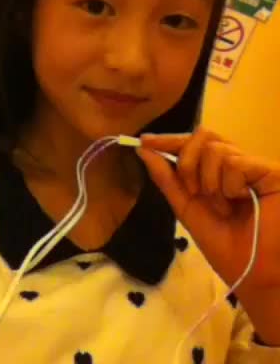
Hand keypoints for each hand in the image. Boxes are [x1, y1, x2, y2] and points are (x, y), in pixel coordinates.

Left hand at [136, 127, 279, 293]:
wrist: (252, 273)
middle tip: (192, 190)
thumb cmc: (223, 244)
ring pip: (214, 149)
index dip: (168, 140)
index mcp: (217, 171)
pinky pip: (234, 162)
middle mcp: (236, 162)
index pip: (192, 144)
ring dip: (209, 182)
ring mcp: (254, 165)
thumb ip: (166, 177)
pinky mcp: (271, 171)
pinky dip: (228, 185)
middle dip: (187, 163)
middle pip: (202, 137)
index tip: (144, 141)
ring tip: (223, 206)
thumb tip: (144, 149)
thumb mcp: (185, 207)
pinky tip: (240, 201)